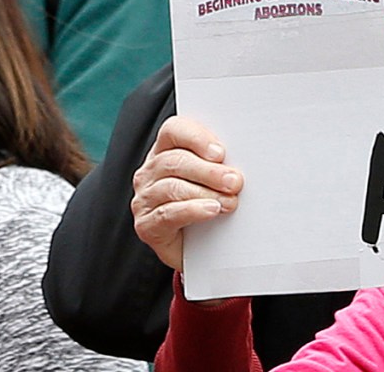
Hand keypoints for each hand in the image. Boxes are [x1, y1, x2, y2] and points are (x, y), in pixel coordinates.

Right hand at [132, 116, 241, 272]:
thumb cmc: (208, 210)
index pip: (173, 131)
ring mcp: (144, 199)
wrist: (201, 253)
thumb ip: (219, 166)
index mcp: (164, 152)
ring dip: (205, 192)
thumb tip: (238, 162)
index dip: (196, 138)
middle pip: (175, 161)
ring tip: (229, 201)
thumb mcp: (214, 182)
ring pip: (172, 187)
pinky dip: (193, 210)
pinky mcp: (146, 225)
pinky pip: (168, 214)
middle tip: (234, 181)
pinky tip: (211, 210)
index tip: (221, 153)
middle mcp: (149, 173)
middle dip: (208, 171)